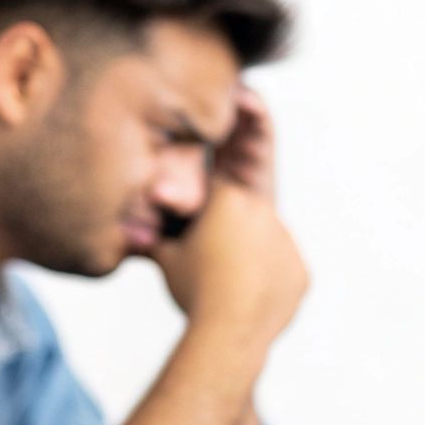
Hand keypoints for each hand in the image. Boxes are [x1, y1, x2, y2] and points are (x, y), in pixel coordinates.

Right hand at [150, 87, 306, 341]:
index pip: (229, 157)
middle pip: (246, 197)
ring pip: (259, 236)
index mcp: (230, 197)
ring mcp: (286, 242)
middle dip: (236, 189)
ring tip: (224, 271)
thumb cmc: (193, 288)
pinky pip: (276, 268)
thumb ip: (151, 231)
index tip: (245, 95)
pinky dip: (259, 277)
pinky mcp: (299, 272)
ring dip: (242, 247)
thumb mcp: (166, 256)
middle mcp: (264, 212)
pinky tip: (245, 293)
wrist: (231, 330)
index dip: (239, 124)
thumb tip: (125, 224)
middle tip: (244, 145)